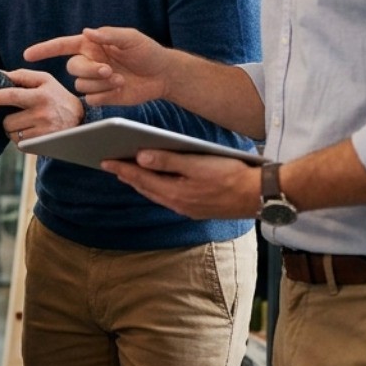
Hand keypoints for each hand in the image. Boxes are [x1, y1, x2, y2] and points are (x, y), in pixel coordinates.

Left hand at [0, 69, 85, 145]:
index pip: (11, 95)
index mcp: (40, 95)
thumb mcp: (44, 80)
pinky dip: (21, 138)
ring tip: (28, 122)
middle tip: (17, 113)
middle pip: (7, 120)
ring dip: (14, 129)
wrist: (80, 120)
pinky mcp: (41, 145)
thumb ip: (21, 76)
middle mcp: (42, 114)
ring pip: (11, 133)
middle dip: (6, 118)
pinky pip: (19, 143)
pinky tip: (32, 131)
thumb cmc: (57, 97)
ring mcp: (42, 132)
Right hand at [23, 27, 172, 106]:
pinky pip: (90, 97)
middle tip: (110, 70)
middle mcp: (89, 61)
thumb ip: (108, 35)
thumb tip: (87, 32)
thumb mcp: (130, 38)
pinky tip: (119, 89)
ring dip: (100, 82)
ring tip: (120, 79)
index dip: (44, 49)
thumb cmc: (147, 52)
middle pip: (72, 68)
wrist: (162, 75)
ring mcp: (94, 79)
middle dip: (90, 70)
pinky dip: (104, 94)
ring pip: (80, 84)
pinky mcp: (101, 95)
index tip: (28, 54)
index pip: (62, 46)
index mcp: (91, 45)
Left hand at [102, 151, 260, 219]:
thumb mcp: (198, 163)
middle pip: (145, 188)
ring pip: (157, 194)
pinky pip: (169, 198)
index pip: (140, 177)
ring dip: (141, 183)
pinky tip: (157, 183)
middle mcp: (178, 204)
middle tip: (110, 165)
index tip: (104, 160)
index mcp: (175, 192)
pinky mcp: (198, 209)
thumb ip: (169, 160)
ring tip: (128, 174)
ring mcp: (188, 209)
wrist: (260, 196)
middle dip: (127, 176)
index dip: (121, 168)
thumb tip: (140, 156)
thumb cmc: (232, 175)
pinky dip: (157, 189)